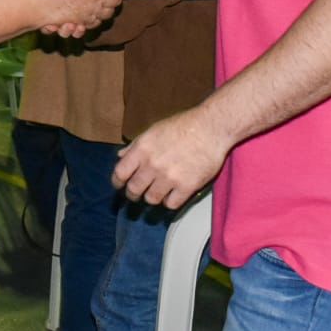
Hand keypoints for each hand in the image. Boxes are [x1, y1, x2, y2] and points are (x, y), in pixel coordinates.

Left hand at [113, 109, 230, 208]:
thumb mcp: (155, 130)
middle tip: (137, 193)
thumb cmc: (184, 126)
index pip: (120, 173)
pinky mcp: (186, 187)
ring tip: (158, 191)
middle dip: (133, 194)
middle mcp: (152, 164)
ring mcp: (169, 177)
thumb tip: (120, 156)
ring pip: (151, 199)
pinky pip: (170, 204)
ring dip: (153, 197)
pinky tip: (174, 193)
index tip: (120, 185)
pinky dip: (170, 201)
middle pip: (134, 190)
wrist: (212, 128)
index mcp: (142, 149)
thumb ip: (136, 145)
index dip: (118, 182)